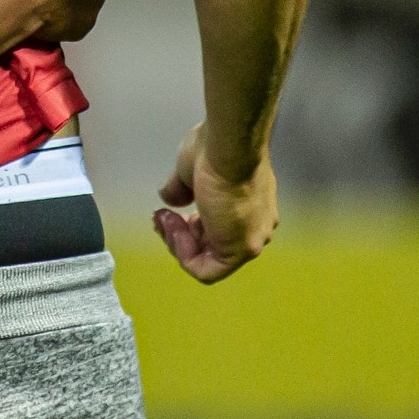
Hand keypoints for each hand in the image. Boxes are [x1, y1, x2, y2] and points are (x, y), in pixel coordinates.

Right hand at [154, 123, 277, 282]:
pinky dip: (184, 255)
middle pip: (211, 245)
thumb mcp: (189, 170)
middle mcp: (256, 226)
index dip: (187, 225)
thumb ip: (180, 189)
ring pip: (209, 258)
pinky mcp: (241, 251)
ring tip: (164, 219)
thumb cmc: (214, 151)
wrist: (228, 149)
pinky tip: (173, 232)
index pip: (216, 228)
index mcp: (250, 207)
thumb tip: (168, 199)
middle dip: (180, 234)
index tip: (169, 211)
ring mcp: (251, 239)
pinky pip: (208, 270)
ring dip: (179, 242)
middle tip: (161, 217)